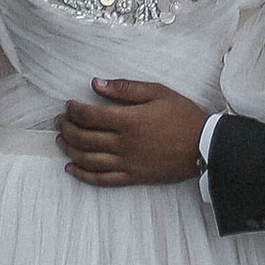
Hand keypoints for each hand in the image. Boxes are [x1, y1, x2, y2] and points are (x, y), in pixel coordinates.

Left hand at [61, 79, 207, 186]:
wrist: (204, 146)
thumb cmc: (182, 116)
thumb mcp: (157, 93)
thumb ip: (125, 89)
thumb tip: (96, 84)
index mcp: (129, 120)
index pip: (90, 115)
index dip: (74, 110)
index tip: (68, 105)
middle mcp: (124, 144)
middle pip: (84, 138)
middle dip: (67, 128)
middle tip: (60, 121)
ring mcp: (127, 163)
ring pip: (88, 159)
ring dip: (69, 149)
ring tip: (61, 141)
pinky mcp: (132, 177)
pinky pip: (101, 180)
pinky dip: (83, 175)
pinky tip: (71, 168)